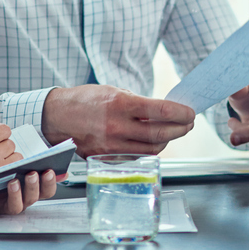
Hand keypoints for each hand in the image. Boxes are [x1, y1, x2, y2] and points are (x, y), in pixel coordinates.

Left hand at [0, 169, 58, 216]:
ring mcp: (5, 207)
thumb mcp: (21, 171)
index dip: (49, 183)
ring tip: (13, 182)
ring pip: (15, 207)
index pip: (46, 191)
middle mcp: (21, 201)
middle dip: (33, 186)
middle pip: (32, 199)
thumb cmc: (4, 177)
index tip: (49, 171)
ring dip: (15, 195)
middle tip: (32, 174)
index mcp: (31, 192)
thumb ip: (38, 169)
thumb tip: (62, 171)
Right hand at [41, 85, 194, 156]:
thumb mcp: (114, 91)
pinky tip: (153, 140)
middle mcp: (116, 126)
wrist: (57, 116)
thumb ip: (138, 104)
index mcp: (120, 104)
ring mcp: (111, 145)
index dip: (181, 113)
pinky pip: (136, 156)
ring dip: (167, 141)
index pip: (160, 111)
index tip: (191, 113)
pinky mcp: (106, 157)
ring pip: (151, 149)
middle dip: (180, 129)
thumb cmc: (87, 100)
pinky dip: (149, 149)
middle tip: (188, 123)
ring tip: (173, 131)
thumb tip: (165, 111)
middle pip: (160, 134)